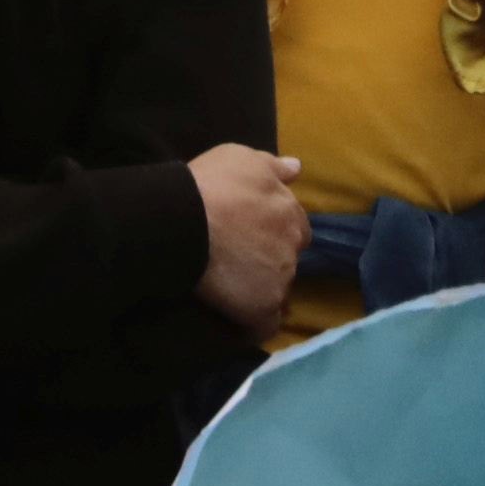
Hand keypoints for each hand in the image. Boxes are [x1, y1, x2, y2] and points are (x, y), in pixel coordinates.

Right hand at [186, 141, 310, 327]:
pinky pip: (265, 325)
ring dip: (261, 290)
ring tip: (233, 290)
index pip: (298, 229)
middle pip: (289, 260)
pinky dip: (254, 326)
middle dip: (271, 261)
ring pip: (277, 290)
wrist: (186, 219)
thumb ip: (274, 167)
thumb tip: (297, 168)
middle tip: (241, 261)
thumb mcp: (244, 159)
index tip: (255, 235)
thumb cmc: (213, 183)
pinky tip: (238, 323)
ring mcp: (280, 279)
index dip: (276, 232)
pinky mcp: (262, 307)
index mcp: (291, 213)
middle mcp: (293, 247)